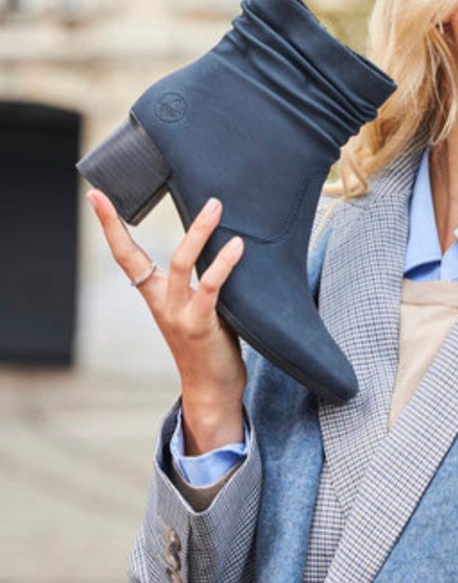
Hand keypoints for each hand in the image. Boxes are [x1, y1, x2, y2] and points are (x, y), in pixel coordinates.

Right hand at [86, 191, 246, 452]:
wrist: (212, 391)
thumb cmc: (210, 345)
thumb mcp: (198, 308)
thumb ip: (200, 281)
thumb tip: (225, 240)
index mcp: (155, 296)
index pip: (125, 255)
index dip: (109, 225)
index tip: (96, 195)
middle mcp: (161, 303)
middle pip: (137, 256)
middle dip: (130, 222)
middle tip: (137, 191)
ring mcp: (178, 314)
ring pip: (180, 264)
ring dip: (198, 232)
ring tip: (214, 206)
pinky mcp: (200, 325)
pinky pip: (210, 287)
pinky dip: (224, 264)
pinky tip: (238, 246)